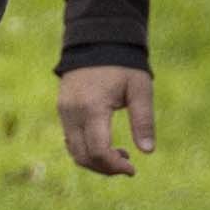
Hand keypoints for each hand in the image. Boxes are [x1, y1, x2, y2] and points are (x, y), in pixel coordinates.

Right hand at [57, 63, 156, 178]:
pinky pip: (70, 139)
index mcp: (92, 108)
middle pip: (83, 157)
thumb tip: (147, 152)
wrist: (97, 40)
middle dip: (105, 168)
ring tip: (119, 154)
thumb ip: (143, 120)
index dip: (115, 166)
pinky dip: (86, 149)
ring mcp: (64, 111)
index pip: (98, 151)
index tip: (132, 169)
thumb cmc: (123, 64)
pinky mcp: (62, 110)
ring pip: (74, 151)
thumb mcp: (140, 89)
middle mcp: (72, 112)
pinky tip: (104, 144)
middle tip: (128, 164)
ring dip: (95, 161)